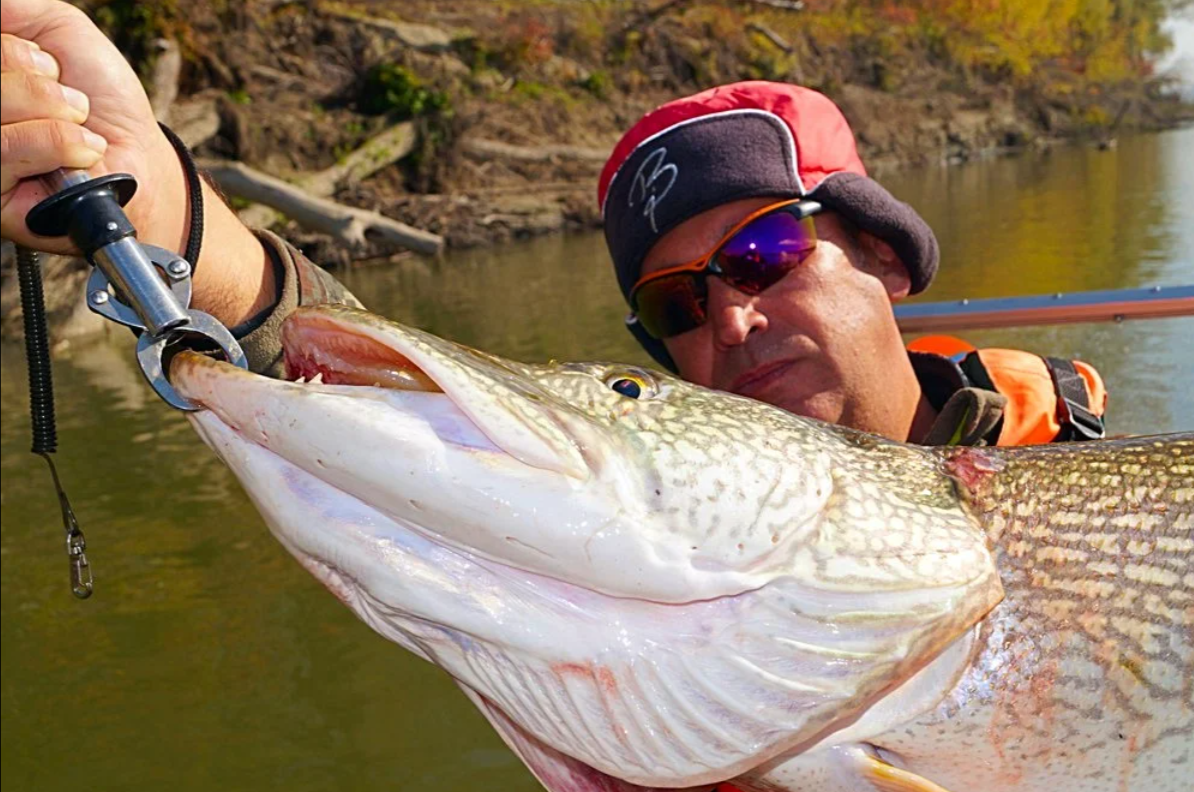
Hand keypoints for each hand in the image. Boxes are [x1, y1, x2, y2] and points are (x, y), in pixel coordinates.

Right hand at [0, 0, 275, 328]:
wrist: (142, 157)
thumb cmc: (102, 100)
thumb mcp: (61, 33)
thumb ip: (18, 10)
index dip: (19, 54)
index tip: (51, 69)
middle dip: (39, 83)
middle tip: (72, 104)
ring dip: (52, 112)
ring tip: (79, 128)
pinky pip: (5, 150)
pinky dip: (56, 143)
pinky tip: (79, 155)